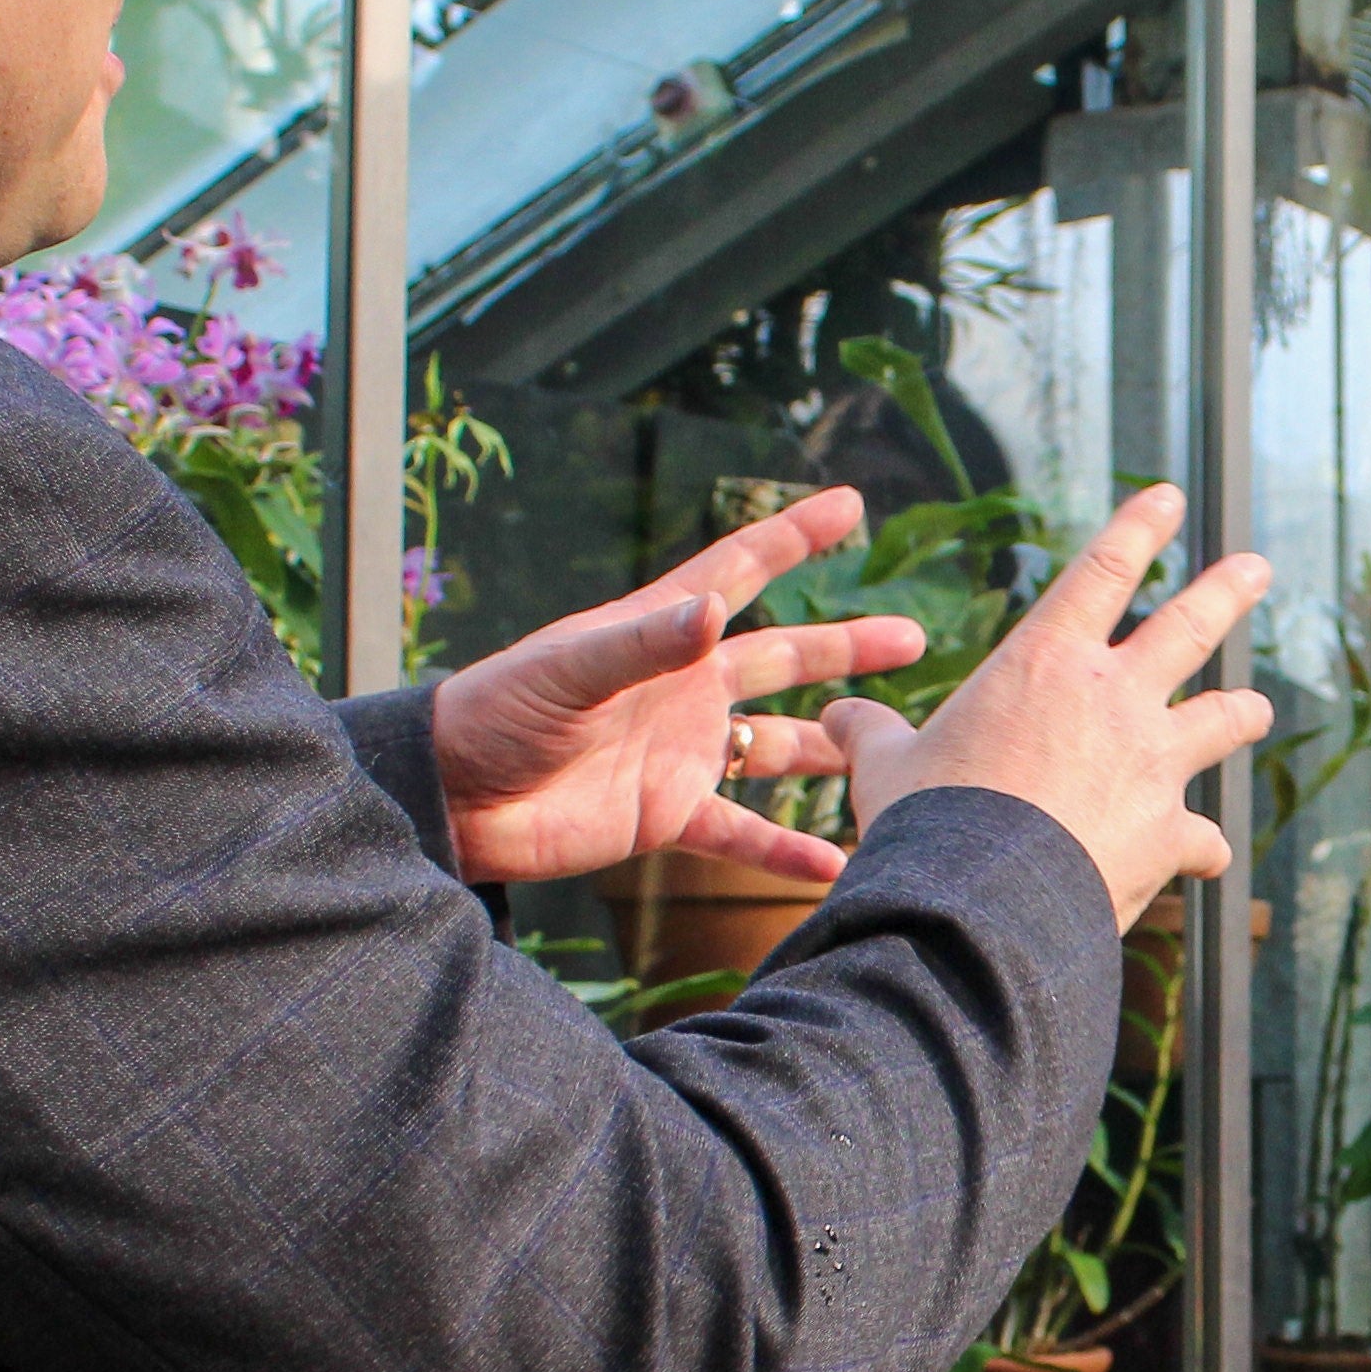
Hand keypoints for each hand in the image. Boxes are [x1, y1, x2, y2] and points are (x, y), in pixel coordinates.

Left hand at [425, 487, 926, 888]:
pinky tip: (836, 866)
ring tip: (889, 754)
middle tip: (913, 639)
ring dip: (831, 749)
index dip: (794, 537)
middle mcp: (683, 687)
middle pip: (783, 659)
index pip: (739, 571)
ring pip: (777, 745)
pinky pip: (743, 832)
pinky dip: (788, 851)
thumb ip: (645, 641)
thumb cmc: (495, 713)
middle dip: (846, 648)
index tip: (850, 505)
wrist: (456, 799)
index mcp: (659, 632)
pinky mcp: (669, 815)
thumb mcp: (567, 669)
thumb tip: (716, 608)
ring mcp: (681, 751)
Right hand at [827, 484, 1272, 932]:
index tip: (1169, 497)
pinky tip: (1207, 858)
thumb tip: (838, 714)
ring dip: (1244, 712)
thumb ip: (871, 732)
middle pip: (1190, 626)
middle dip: (1228, 591)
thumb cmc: (927, 821)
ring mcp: (1152, 763)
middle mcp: (1115, 698)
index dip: (1138, 528)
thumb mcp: (886, 766)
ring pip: (1222, 719)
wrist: (978, 901)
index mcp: (1045, 661)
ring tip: (1260, 707)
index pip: (1101, 571)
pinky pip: (1203, 837)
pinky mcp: (1170, 832)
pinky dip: (1203, 847)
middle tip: (1258, 567)